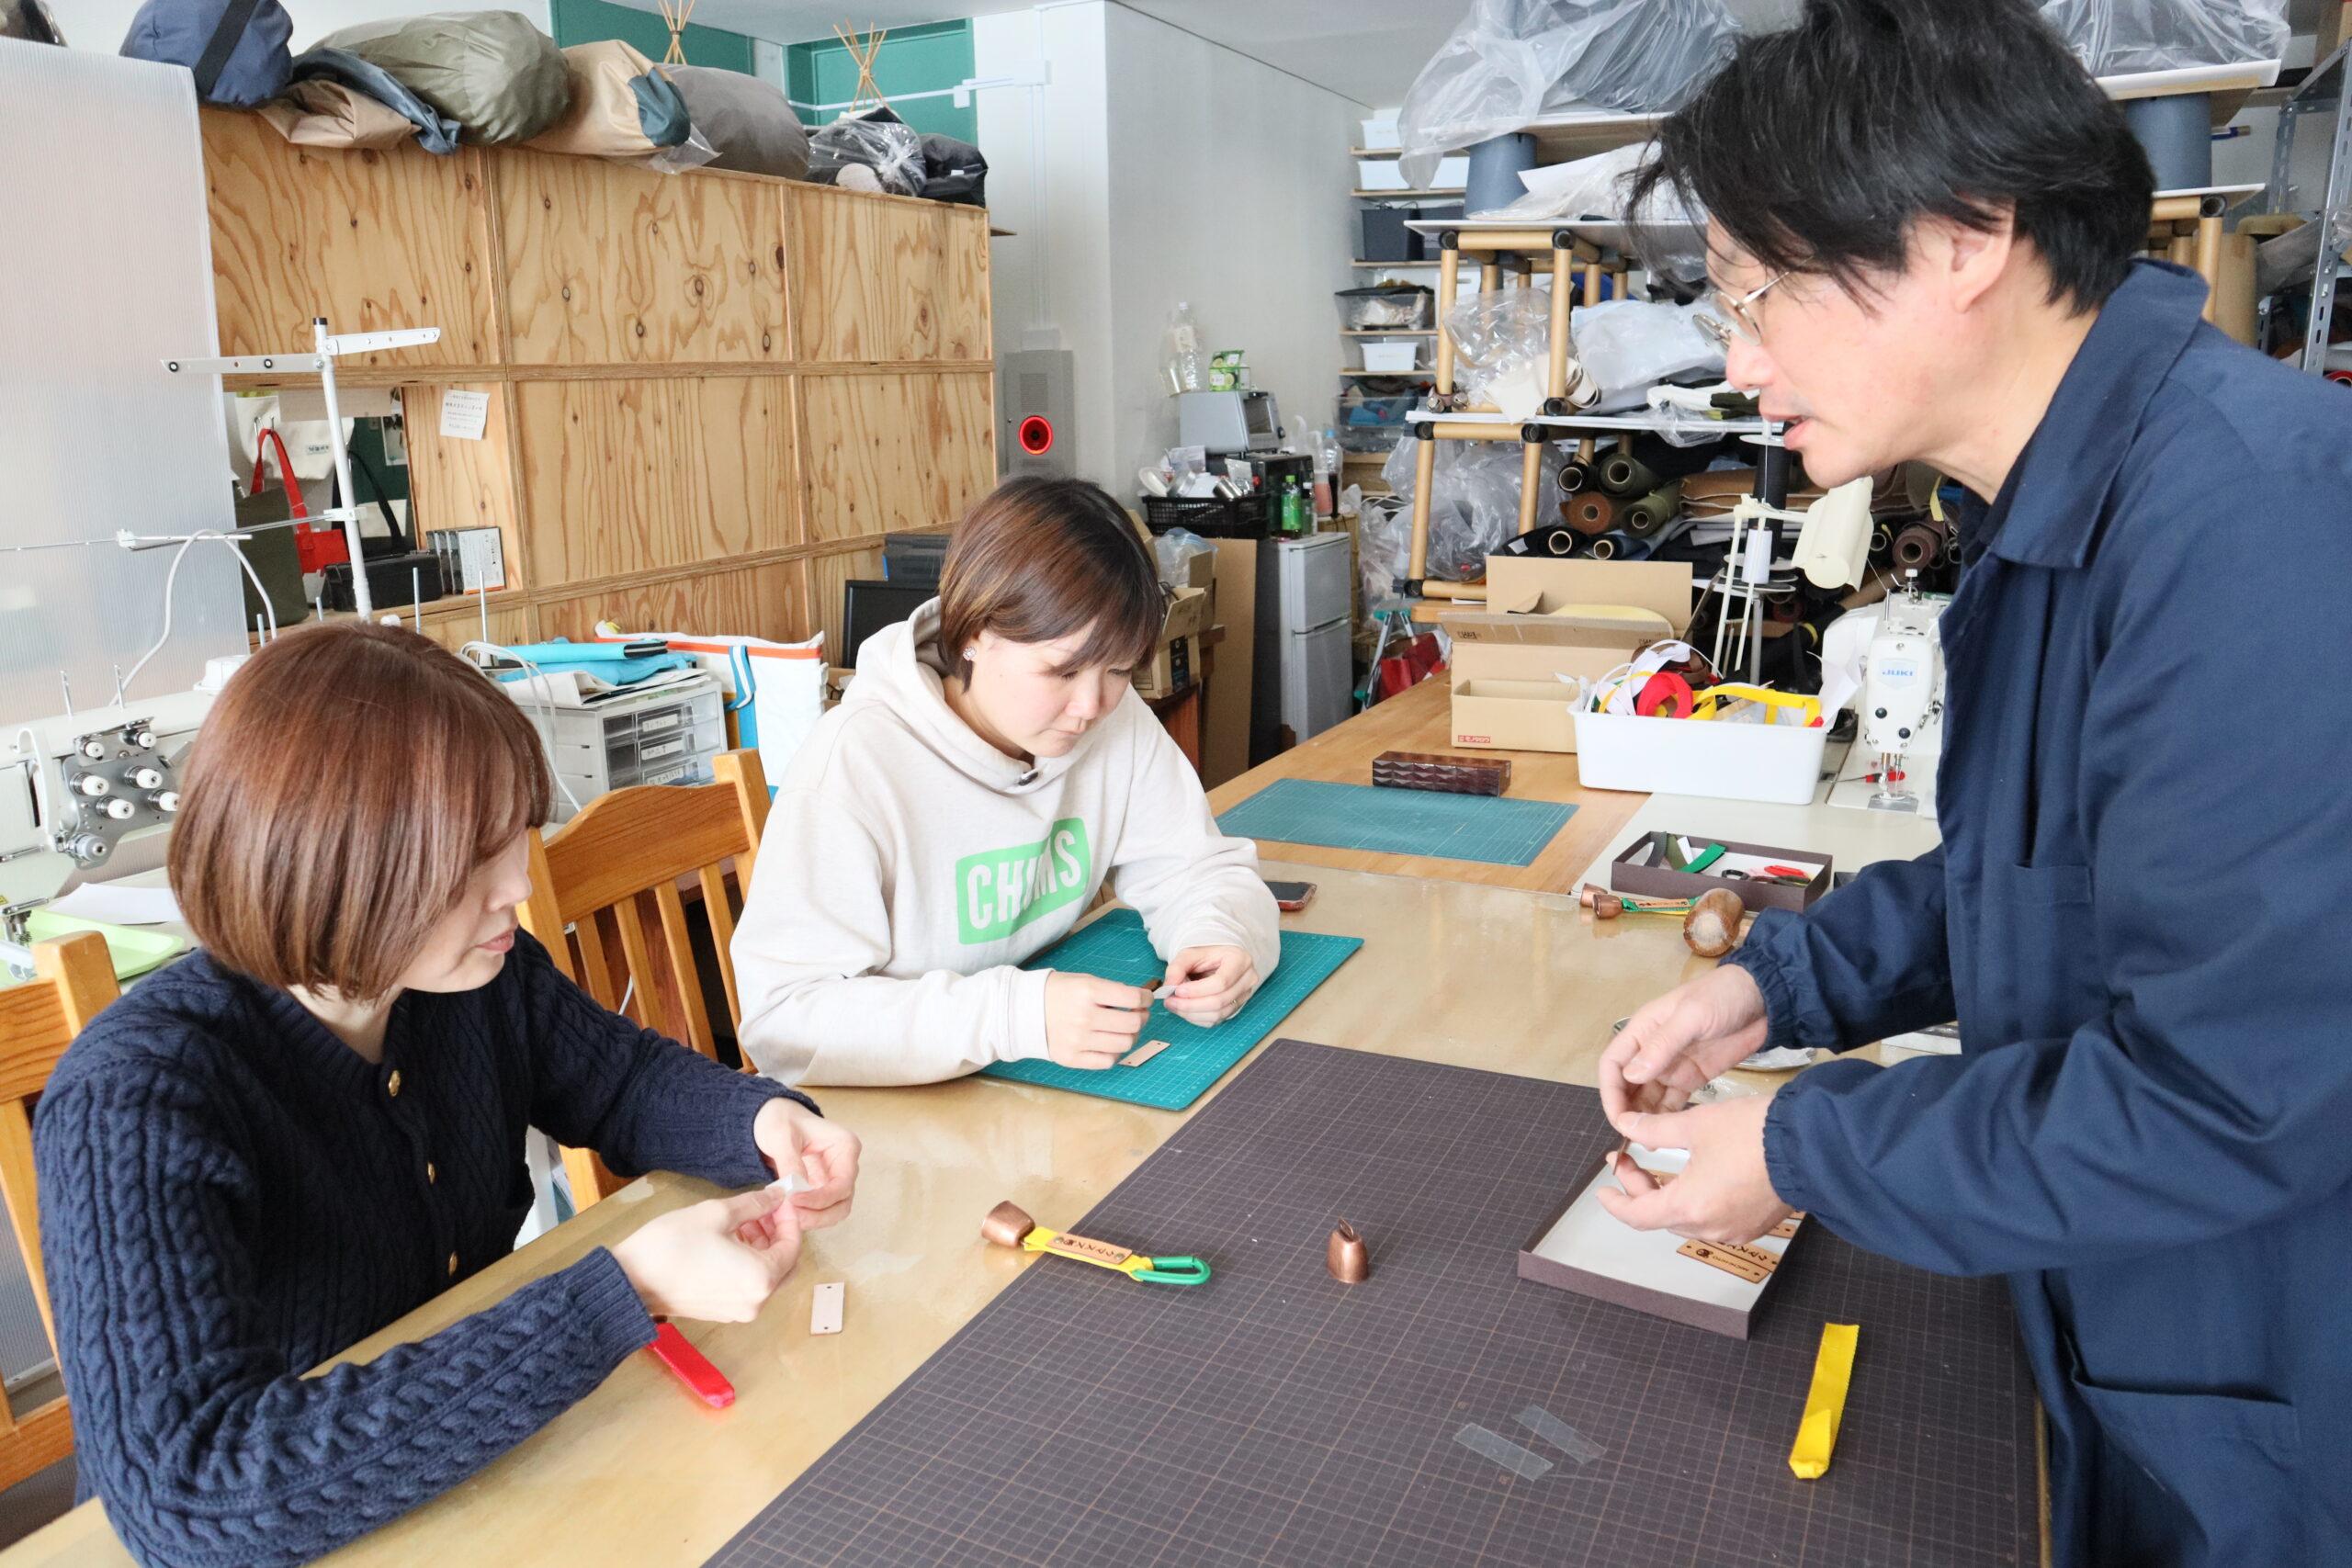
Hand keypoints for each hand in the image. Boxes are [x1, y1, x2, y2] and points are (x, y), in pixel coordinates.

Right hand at [611, 1189, 801, 1322]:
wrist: (629, 1280)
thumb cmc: (671, 1246)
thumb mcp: (717, 1213)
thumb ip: (755, 1204)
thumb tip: (777, 1197)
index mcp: (761, 1279)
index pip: (792, 1246)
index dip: (789, 1219)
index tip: (780, 1199)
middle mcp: (755, 1302)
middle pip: (784, 1265)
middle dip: (778, 1233)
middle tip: (765, 1208)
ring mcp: (737, 1311)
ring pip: (766, 1275)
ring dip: (762, 1246)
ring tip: (744, 1220)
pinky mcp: (721, 1311)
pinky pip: (747, 1285)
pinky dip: (748, 1262)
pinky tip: (732, 1240)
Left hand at [753, 1098, 859, 1230]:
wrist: (769, 1118)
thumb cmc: (779, 1119)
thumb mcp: (780, 1136)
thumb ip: (790, 1163)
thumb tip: (796, 1191)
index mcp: (845, 1146)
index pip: (842, 1183)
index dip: (821, 1198)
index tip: (794, 1201)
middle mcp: (845, 1165)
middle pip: (842, 1202)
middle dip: (818, 1215)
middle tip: (791, 1218)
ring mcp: (834, 1178)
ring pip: (834, 1211)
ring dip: (812, 1220)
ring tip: (785, 1218)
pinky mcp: (821, 1189)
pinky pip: (819, 1211)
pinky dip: (805, 1217)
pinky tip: (784, 1215)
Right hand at [1044, 971, 1152, 1068]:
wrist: (1025, 1010)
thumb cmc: (1059, 993)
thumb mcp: (1085, 981)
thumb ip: (1112, 991)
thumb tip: (1141, 1002)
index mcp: (1088, 991)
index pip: (1132, 998)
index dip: (1145, 998)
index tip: (1145, 999)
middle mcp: (1084, 1016)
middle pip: (1132, 1023)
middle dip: (1142, 1017)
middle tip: (1138, 1014)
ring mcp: (1078, 1040)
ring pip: (1124, 1044)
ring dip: (1130, 1036)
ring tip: (1124, 1029)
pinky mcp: (1072, 1058)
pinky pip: (1108, 1061)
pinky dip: (1114, 1052)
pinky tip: (1109, 1042)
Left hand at [1161, 945, 1257, 1027]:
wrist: (1216, 960)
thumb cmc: (1205, 956)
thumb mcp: (1189, 954)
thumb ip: (1177, 968)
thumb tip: (1169, 986)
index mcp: (1240, 960)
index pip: (1221, 982)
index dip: (1197, 990)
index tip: (1177, 990)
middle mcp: (1247, 979)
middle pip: (1219, 1001)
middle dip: (1191, 1004)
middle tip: (1169, 1001)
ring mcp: (1244, 996)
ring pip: (1218, 1014)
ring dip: (1192, 1013)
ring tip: (1174, 1005)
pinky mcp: (1236, 1008)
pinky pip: (1216, 1020)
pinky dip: (1197, 1018)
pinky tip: (1184, 1010)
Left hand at [1594, 1094, 1793, 1245]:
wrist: (1812, 1144)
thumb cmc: (1754, 1133)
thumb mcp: (1695, 1124)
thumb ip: (1653, 1129)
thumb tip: (1626, 1125)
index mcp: (1689, 1206)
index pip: (1637, 1216)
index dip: (1615, 1202)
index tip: (1603, 1188)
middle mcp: (1711, 1227)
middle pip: (1661, 1215)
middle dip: (1641, 1188)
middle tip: (1628, 1158)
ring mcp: (1736, 1230)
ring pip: (1687, 1218)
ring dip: (1668, 1194)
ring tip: (1659, 1163)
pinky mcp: (1754, 1224)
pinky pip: (1714, 1218)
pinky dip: (1696, 1200)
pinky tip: (1695, 1174)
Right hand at [1597, 965, 1770, 1128]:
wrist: (1764, 999)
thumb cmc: (1722, 997)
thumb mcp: (1691, 1017)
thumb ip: (1662, 1045)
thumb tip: (1630, 1075)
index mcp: (1643, 1031)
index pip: (1613, 1064)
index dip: (1610, 1091)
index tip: (1619, 1118)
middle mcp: (1651, 1051)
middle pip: (1627, 1085)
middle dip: (1625, 1110)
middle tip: (1633, 1137)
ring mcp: (1672, 1066)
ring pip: (1647, 1097)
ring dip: (1644, 1118)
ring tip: (1648, 1143)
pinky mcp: (1692, 1078)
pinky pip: (1671, 1102)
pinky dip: (1666, 1118)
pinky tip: (1667, 1135)